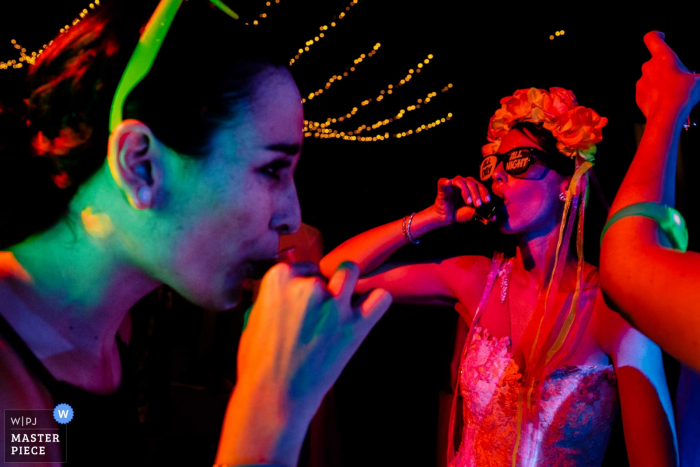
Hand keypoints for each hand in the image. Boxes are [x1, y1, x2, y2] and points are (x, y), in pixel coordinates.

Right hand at [236, 261, 391, 421]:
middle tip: (319, 312)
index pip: (301, 266)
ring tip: (342, 305)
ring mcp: (333, 303)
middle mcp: (308, 285)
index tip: (303, 302)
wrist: (274, 397)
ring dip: (348, 285)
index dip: (304, 282)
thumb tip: (285, 290)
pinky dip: (376, 302)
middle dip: (324, 286)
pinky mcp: (355, 324)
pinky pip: (380, 298)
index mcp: (279, 278)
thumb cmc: (258, 364)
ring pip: (350, 272)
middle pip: (325, 270)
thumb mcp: (254, 319)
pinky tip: (366, 313)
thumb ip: (273, 298)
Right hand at [434, 176, 491, 223]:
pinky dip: (445, 181)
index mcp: (471, 187)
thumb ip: (483, 213)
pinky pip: (442, 181)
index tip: (487, 201)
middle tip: (478, 204)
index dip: (484, 192)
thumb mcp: (473, 213)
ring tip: (468, 202)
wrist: (447, 218)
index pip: (479, 185)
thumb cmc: (460, 212)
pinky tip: (448, 182)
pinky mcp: (442, 188)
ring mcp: (452, 184)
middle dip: (476, 194)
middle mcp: (462, 183)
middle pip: (471, 182)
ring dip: (466, 191)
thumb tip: (494, 217)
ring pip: (461, 181)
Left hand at [637, 31, 699, 118]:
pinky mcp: (638, 95)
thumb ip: (697, 76)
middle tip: (677, 77)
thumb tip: (697, 77)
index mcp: (664, 57)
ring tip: (673, 92)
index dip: (656, 35)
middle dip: (665, 67)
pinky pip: (646, 91)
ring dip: (660, 82)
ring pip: (651, 78)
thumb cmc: (683, 94)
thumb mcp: (699, 80)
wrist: (667, 116)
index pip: (652, 38)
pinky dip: (654, 94)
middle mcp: (649, 67)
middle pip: (655, 61)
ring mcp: (641, 82)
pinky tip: (665, 101)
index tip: (661, 36)